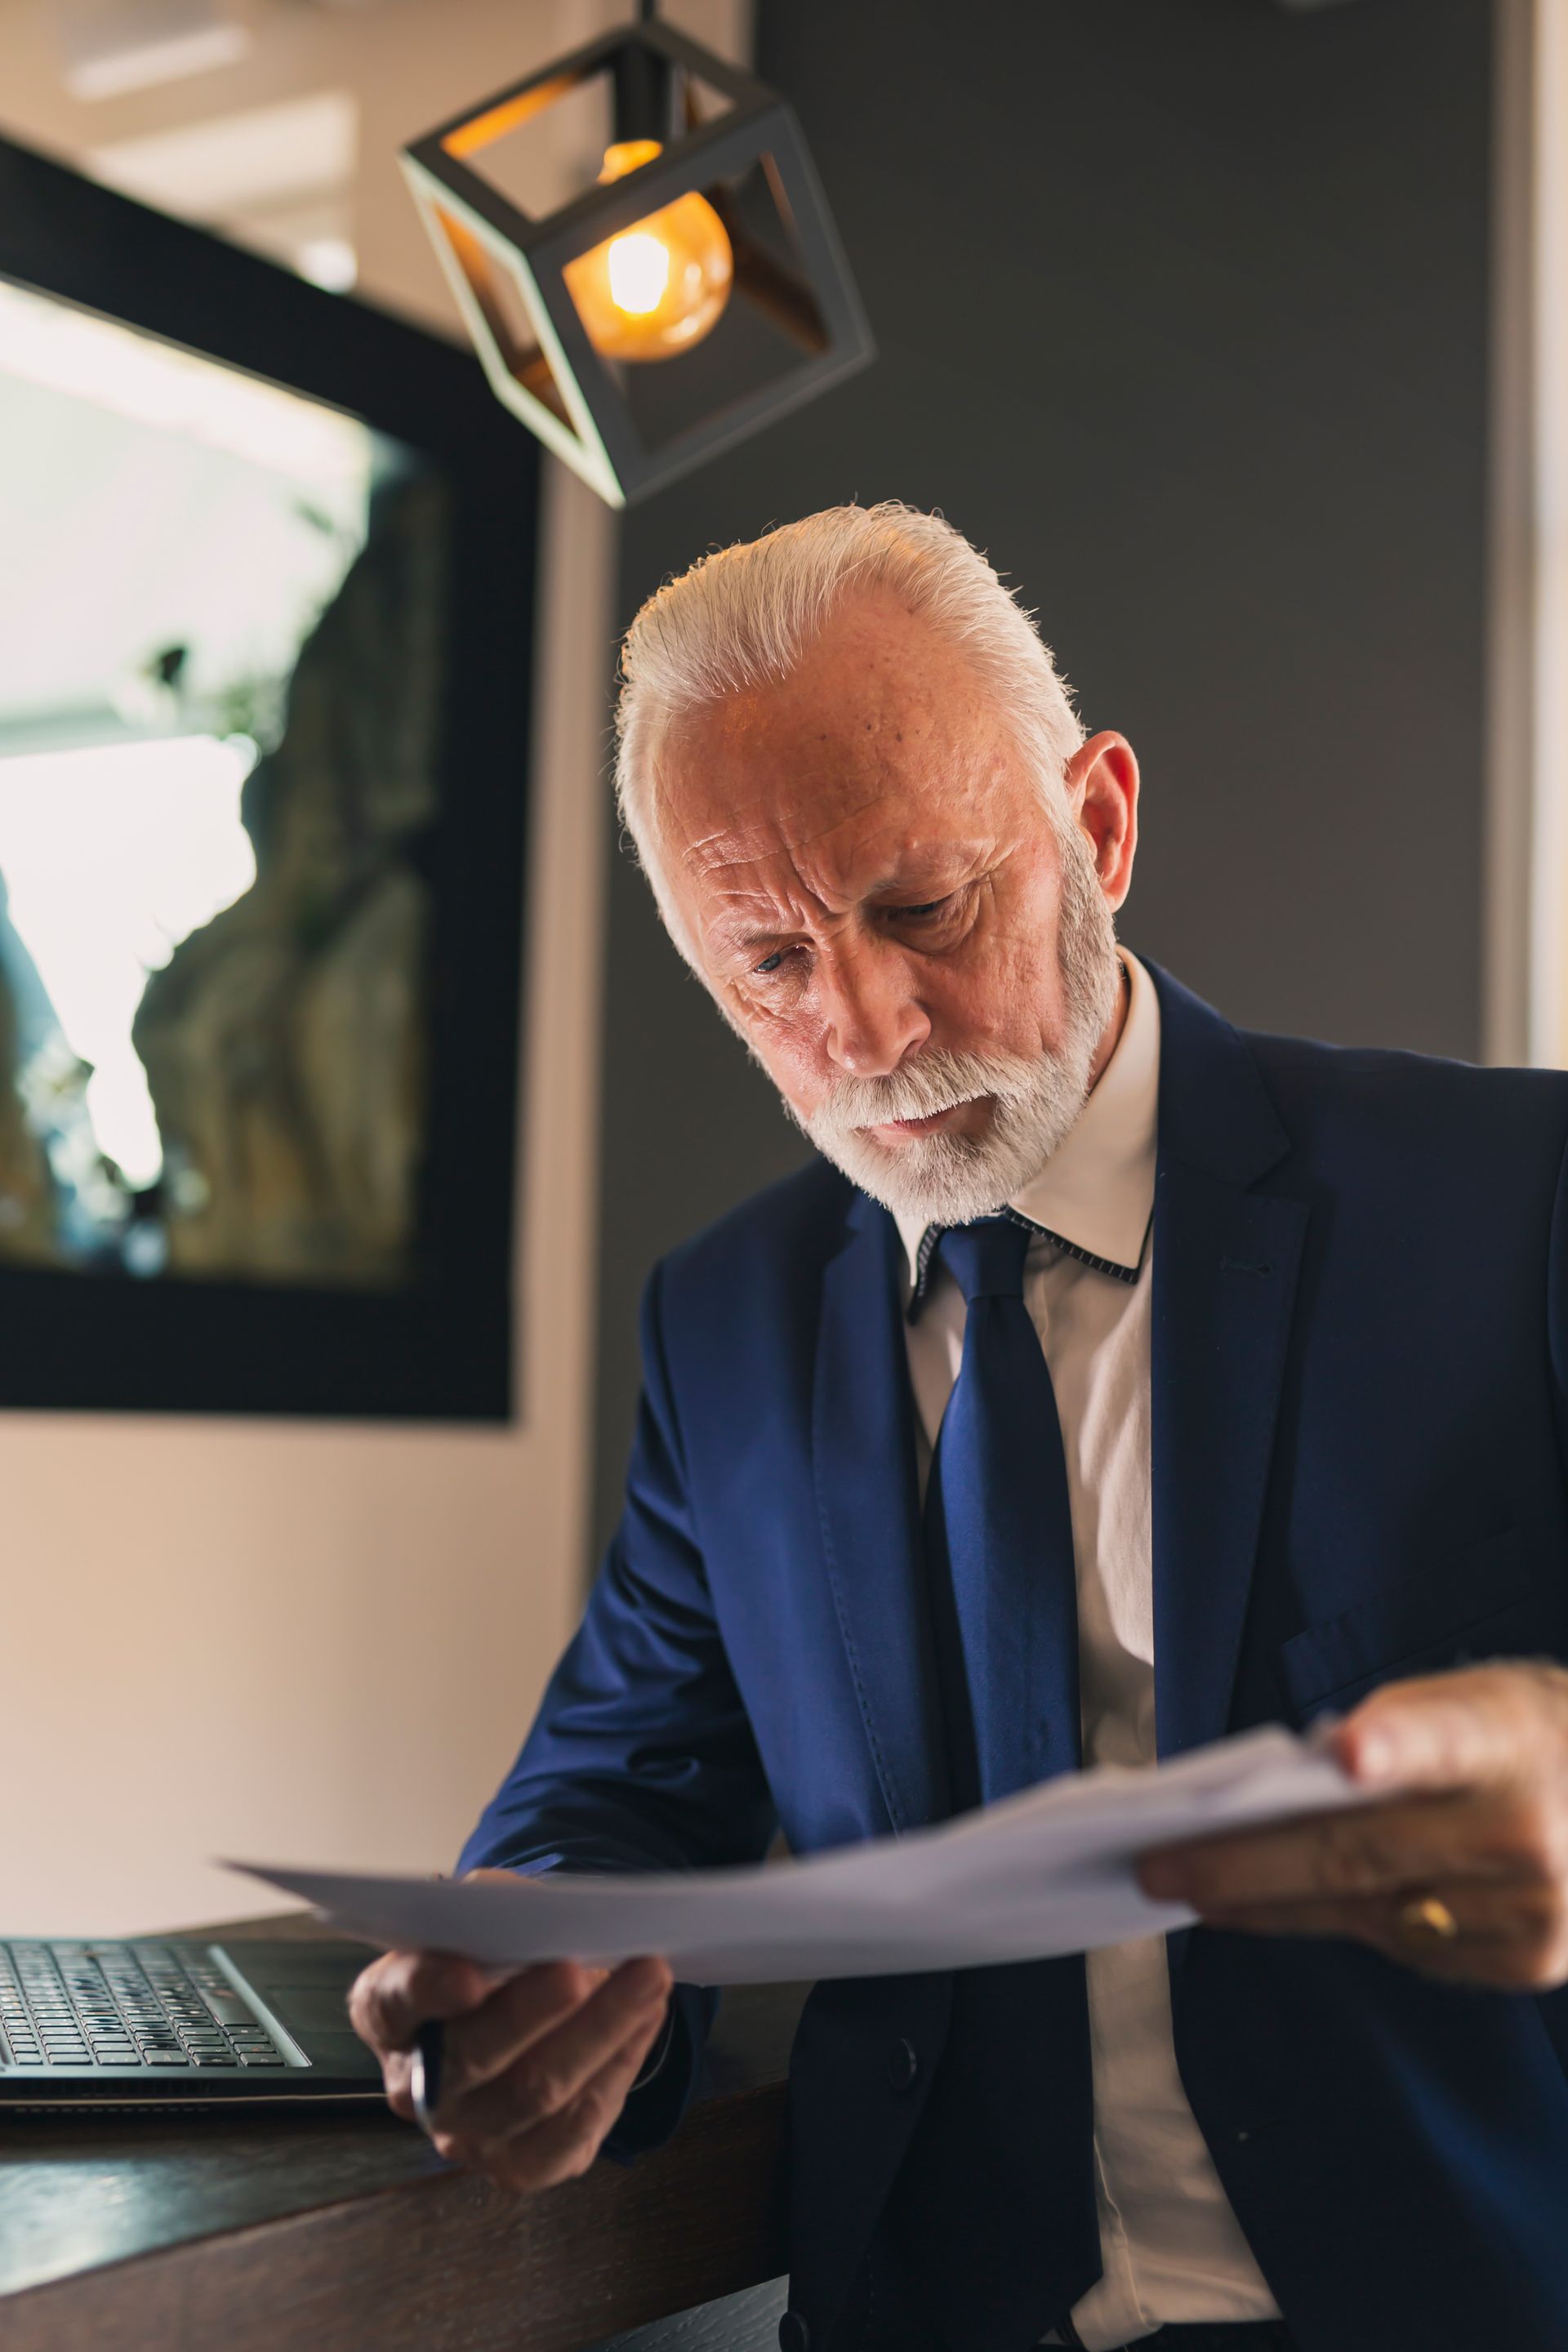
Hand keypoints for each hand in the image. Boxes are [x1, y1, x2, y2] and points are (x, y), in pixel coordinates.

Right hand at [348, 1874, 673, 2190]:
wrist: (531, 2009)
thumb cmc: (501, 1952)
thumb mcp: (489, 1912)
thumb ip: (501, 1911)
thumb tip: (544, 1918)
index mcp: (387, 2014)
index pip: (391, 2004)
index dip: (427, 1989)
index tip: (469, 1976)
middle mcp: (416, 2086)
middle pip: (473, 2055)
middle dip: (530, 2012)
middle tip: (578, 1971)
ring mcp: (466, 2136)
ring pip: (535, 2093)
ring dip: (599, 2031)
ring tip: (648, 1978)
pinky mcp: (521, 2167)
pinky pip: (573, 2131)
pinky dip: (618, 2067)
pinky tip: (646, 2019)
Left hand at [1136, 1662, 1567, 1988]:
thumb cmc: (1523, 1738)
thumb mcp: (1473, 1699)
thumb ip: (1392, 1734)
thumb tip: (1287, 1789)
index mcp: (1507, 1735)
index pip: (1447, 1736)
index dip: (1395, 1744)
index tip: (1344, 1752)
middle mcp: (1526, 1831)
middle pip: (1361, 1852)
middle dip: (1245, 1866)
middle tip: (1159, 1869)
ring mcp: (1532, 1909)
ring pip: (1367, 1912)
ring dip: (1270, 1905)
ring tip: (1191, 1890)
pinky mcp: (1525, 1962)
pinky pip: (1402, 1944)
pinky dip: (1335, 1921)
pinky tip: (1273, 1908)